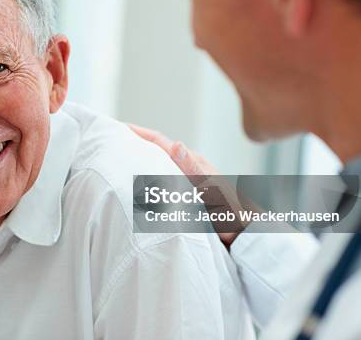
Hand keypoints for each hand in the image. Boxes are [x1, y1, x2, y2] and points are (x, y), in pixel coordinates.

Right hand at [129, 124, 252, 246]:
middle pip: (156, 151)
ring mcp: (188, 181)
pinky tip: (140, 186)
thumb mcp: (210, 190)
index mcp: (192, 162)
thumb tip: (176, 145)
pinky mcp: (189, 195)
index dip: (138, 133)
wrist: (248, 234)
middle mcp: (189, 168)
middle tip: (112, 142)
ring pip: (158, 166)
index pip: (159, 142)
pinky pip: (163, 182)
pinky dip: (149, 179)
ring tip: (119, 161)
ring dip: (140, 161)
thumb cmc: (232, 213)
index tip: (118, 127)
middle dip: (135, 144)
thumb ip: (193, 169)